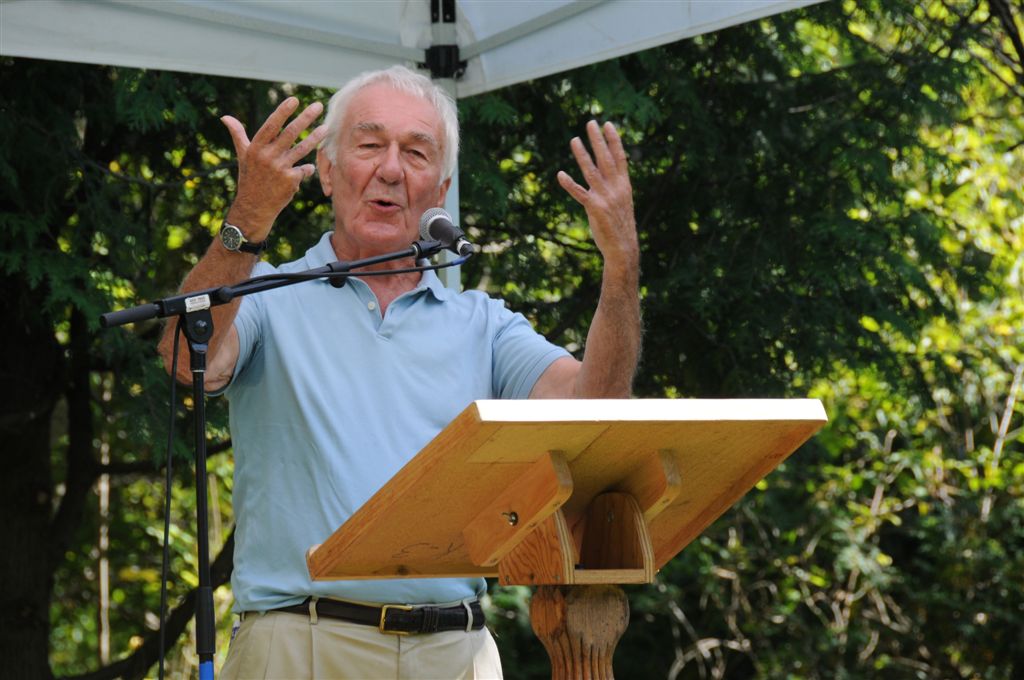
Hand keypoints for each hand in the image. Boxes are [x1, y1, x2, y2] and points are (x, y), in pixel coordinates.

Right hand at [221, 97, 328, 238]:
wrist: (254, 207)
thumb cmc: (249, 178)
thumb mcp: (242, 155)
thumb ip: (237, 134)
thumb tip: (224, 117)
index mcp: (256, 147)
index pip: (271, 125)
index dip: (283, 112)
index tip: (294, 99)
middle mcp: (267, 156)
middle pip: (290, 133)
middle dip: (305, 118)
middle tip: (318, 106)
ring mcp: (279, 168)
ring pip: (301, 150)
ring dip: (315, 138)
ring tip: (326, 128)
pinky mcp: (290, 181)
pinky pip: (304, 169)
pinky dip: (307, 169)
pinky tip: (306, 170)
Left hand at [557, 120, 637, 268]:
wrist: (623, 247)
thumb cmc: (620, 226)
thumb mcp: (622, 202)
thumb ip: (614, 187)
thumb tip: (607, 174)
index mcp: (625, 186)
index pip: (620, 158)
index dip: (614, 140)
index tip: (608, 124)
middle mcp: (616, 188)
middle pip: (606, 159)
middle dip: (598, 140)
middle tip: (590, 123)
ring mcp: (605, 198)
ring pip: (592, 171)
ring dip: (582, 154)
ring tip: (574, 139)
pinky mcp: (594, 209)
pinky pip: (580, 193)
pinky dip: (569, 184)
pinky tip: (560, 174)